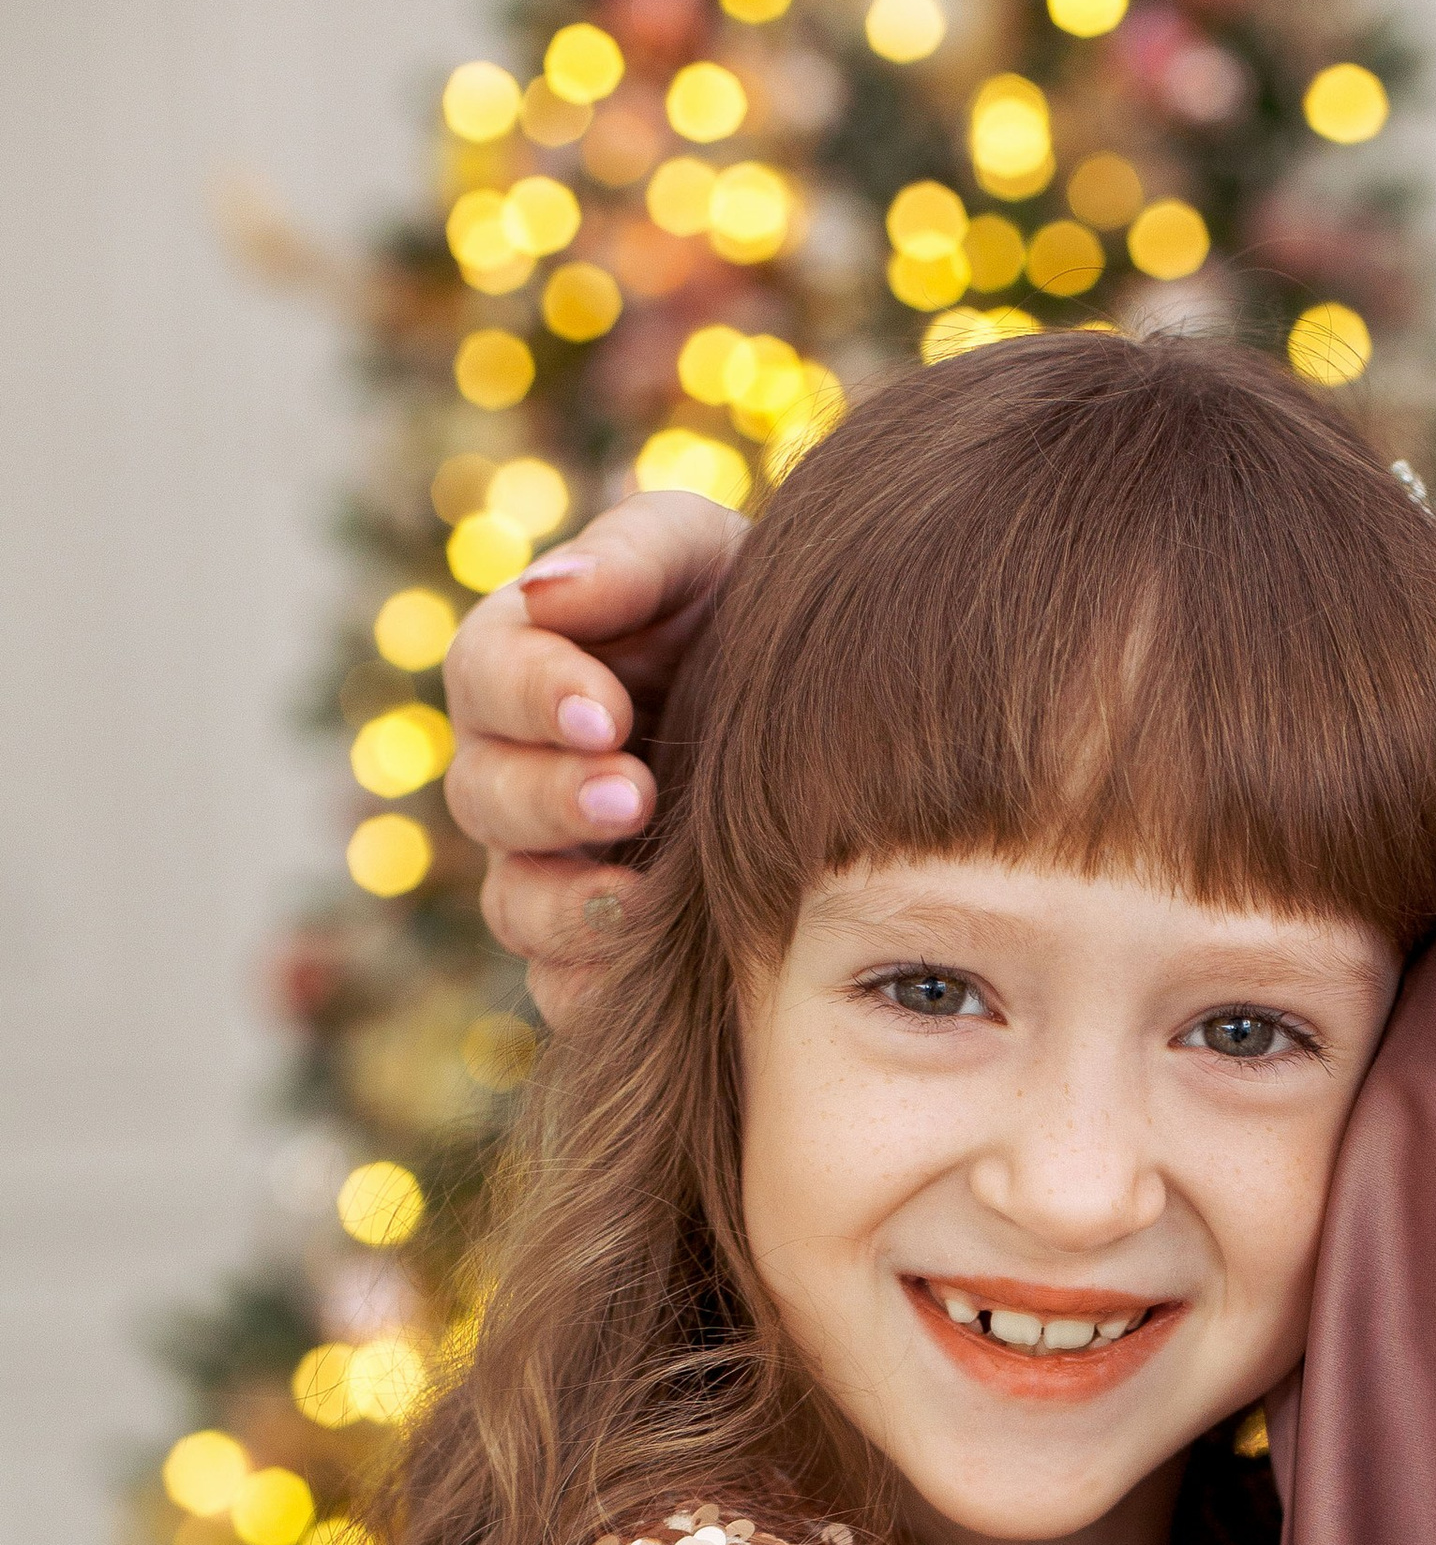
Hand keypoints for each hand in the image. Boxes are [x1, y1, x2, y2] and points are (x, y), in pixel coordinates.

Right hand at [443, 492, 742, 1021]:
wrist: (842, 719)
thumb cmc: (754, 615)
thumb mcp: (707, 557)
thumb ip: (634, 556)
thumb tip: (550, 592)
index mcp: (525, 671)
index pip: (485, 677)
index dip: (532, 698)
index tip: (607, 711)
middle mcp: (520, 776)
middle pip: (485, 797)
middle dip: (551, 799)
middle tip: (633, 795)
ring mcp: (554, 873)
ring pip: (514, 904)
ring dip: (568, 904)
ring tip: (643, 896)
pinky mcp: (599, 953)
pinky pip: (563, 989)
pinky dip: (596, 987)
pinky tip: (654, 975)